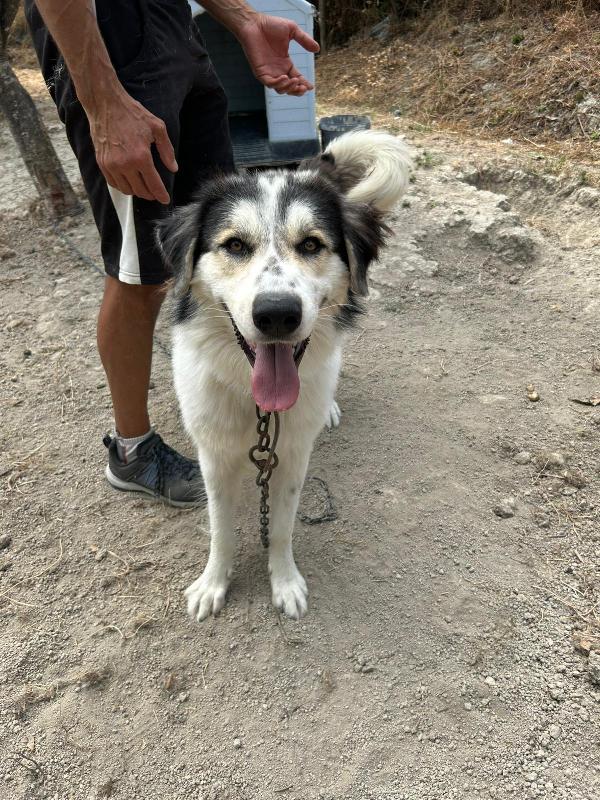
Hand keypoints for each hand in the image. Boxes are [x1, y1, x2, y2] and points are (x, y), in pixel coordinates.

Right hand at [86, 88, 177, 203]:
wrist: (105, 104)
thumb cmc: (132, 114)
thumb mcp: (157, 127)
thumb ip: (167, 150)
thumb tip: (173, 168)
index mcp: (141, 157)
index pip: (154, 185)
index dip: (161, 195)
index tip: (165, 200)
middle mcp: (125, 165)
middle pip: (140, 191)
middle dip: (150, 194)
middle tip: (155, 192)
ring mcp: (111, 165)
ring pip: (127, 190)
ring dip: (137, 191)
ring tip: (143, 186)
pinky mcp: (102, 163)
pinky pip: (114, 183)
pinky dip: (123, 186)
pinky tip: (129, 181)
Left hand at [238, 13, 318, 95]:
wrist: (254, 24)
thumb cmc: (270, 25)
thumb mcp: (292, 30)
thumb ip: (304, 40)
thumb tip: (317, 49)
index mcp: (285, 63)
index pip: (297, 78)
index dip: (304, 83)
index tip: (311, 87)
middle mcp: (278, 70)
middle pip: (289, 88)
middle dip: (297, 90)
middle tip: (303, 88)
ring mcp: (269, 72)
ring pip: (280, 89)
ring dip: (289, 88)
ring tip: (294, 80)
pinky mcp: (260, 72)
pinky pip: (270, 83)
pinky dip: (278, 83)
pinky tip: (284, 77)